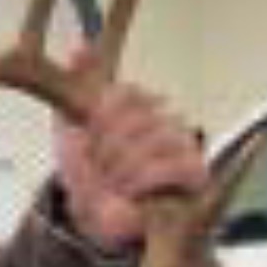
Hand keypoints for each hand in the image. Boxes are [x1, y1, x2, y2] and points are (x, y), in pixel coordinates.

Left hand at [55, 57, 206, 253]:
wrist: (97, 220)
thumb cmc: (88, 176)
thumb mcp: (71, 127)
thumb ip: (77, 84)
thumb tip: (80, 46)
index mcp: (138, 104)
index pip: (122, 93)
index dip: (98, 119)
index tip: (84, 139)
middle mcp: (165, 118)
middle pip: (135, 117)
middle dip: (106, 151)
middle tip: (98, 171)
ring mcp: (183, 144)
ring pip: (150, 141)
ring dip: (121, 170)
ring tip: (113, 186)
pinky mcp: (195, 174)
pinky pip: (170, 166)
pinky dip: (143, 181)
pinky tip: (131, 192)